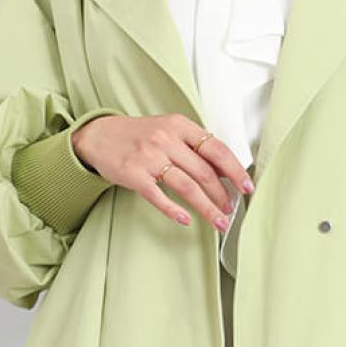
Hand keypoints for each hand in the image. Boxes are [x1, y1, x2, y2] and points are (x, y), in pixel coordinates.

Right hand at [72, 113, 253, 232]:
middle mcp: (166, 139)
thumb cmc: (138, 135)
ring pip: (187, 187)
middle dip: (222, 196)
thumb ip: (194, 146)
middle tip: (230, 210)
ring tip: (218, 221)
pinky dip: (174, 210)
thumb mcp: (169, 130)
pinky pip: (159, 196)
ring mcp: (149, 157)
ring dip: (206, 208)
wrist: (99, 136)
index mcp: (179, 125)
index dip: (235, 170)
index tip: (246, 187)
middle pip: (204, 172)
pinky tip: (186, 219)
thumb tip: (225, 171)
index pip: (216, 149)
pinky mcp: (134, 175)